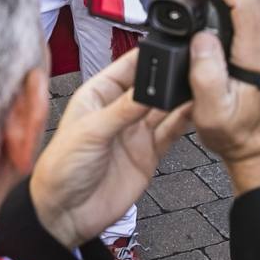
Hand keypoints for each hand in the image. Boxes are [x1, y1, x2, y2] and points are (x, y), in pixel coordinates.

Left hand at [30, 50, 192, 248]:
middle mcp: (118, 111)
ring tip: (199, 85)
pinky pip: (171, 132)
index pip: (125, 68)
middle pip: (150, 87)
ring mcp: (135, 132)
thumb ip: (122, 110)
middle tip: (190, 65)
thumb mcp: (90, 132)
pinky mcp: (148, 154)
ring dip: (180, 98)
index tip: (167, 45)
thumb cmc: (61, 169)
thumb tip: (149, 88)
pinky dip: (185, 121)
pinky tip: (196, 110)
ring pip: (164, 108)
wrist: (66, 214)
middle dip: (168, 76)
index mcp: (97, 96)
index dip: (145, 57)